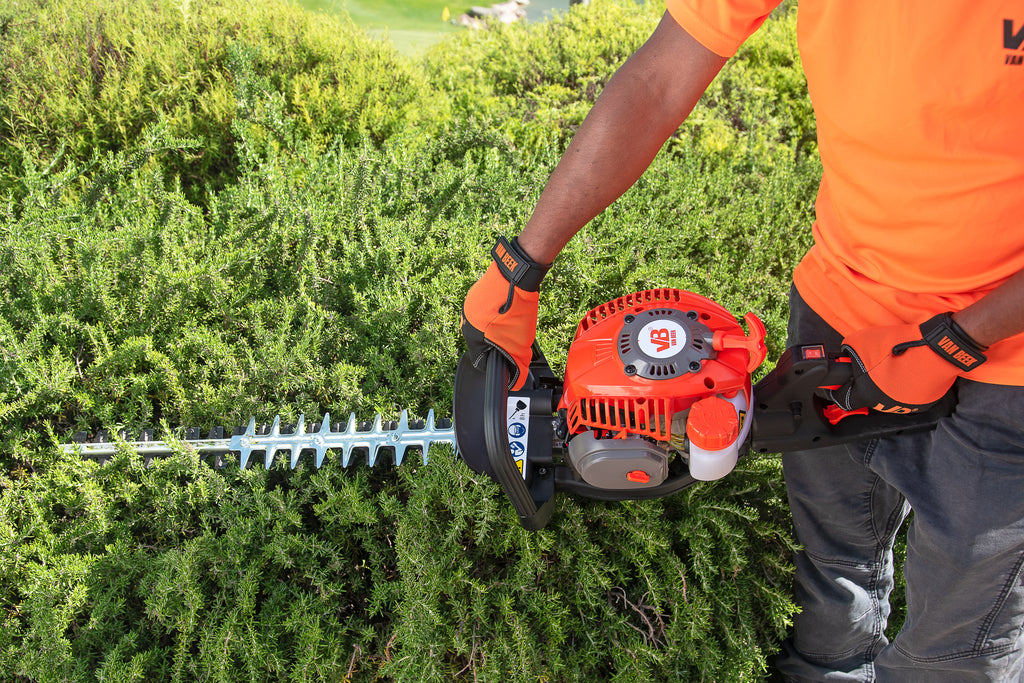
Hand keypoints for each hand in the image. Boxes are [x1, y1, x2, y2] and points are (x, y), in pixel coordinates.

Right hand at [461, 237, 550, 389]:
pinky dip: (495, 312)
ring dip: (496, 326)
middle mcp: (466, 322)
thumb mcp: (519, 343)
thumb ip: (517, 365)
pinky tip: (508, 308)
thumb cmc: (515, 309)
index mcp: (471, 336)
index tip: (508, 356)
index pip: (481, 360)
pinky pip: (485, 310)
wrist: (515, 276)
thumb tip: (516, 381)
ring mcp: (469, 306)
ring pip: (484, 325)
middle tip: (513, 334)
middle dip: (498, 342)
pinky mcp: (475, 293)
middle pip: (482, 342)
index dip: (497, 360)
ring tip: (512, 319)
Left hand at [825, 312, 987, 413]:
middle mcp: (884, 404)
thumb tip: (844, 357)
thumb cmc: (899, 344)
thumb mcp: (862, 341)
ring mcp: (904, 406)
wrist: (938, 347)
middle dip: (865, 384)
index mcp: (867, 393)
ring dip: (886, 386)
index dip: (838, 391)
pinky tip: (908, 372)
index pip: (843, 401)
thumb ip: (849, 352)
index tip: (838, 386)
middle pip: (867, 397)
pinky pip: (906, 396)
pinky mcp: (922, 403)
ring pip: (887, 397)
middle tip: (872, 368)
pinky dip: (905, 387)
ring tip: (894, 367)